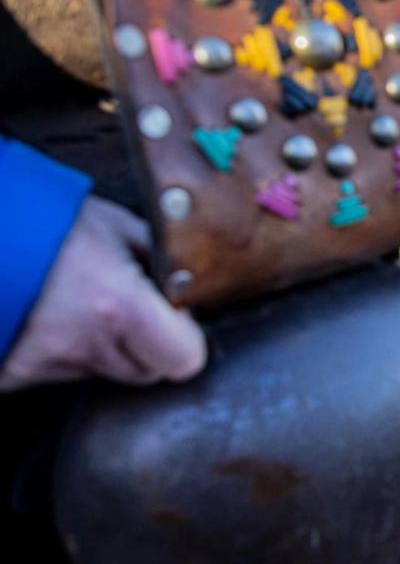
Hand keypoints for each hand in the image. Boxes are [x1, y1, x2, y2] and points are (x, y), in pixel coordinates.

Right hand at [0, 197, 206, 390]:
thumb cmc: (47, 220)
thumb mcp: (118, 226)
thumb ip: (160, 261)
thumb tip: (187, 287)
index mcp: (120, 306)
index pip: (185, 360)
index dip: (186, 339)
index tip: (176, 319)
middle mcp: (84, 343)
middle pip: (147, 372)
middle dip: (147, 344)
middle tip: (125, 305)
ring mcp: (43, 365)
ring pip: (105, 373)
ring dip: (106, 348)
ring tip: (81, 304)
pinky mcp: (15, 375)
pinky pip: (60, 375)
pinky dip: (64, 353)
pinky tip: (52, 318)